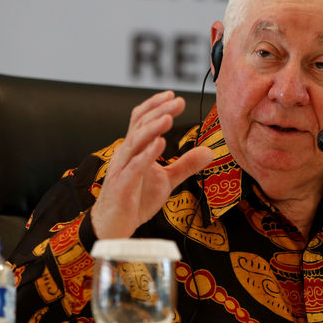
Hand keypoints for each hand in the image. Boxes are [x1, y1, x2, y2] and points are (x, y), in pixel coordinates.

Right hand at [91, 90, 213, 238]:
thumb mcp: (167, 180)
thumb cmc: (136, 200)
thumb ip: (185, 165)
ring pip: (135, 142)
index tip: (173, 95)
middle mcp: (125, 155)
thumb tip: (209, 151)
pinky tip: (160, 145)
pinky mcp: (121, 186)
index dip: (155, 106)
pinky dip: (147, 155)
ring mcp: (121, 169)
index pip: (141, 120)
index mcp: (134, 150)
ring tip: (168, 118)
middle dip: (159, 111)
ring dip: (152, 129)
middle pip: (139, 126)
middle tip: (178, 101)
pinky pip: (134, 167)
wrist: (113, 227)